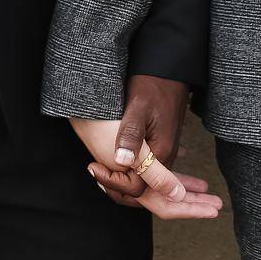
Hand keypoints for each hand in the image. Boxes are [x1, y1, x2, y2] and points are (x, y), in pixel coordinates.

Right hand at [69, 115, 221, 219]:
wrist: (88, 94)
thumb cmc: (112, 118)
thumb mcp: (138, 144)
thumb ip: (155, 172)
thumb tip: (176, 196)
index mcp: (132, 179)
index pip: (165, 205)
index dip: (191, 209)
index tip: (215, 210)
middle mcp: (128, 177)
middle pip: (164, 198)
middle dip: (191, 203)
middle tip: (217, 206)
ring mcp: (127, 165)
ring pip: (160, 182)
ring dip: (182, 185)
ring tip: (204, 188)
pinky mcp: (127, 151)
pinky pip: (152, 165)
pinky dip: (170, 166)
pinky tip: (182, 155)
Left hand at [88, 73, 189, 206]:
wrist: (168, 69)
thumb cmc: (151, 85)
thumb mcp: (138, 107)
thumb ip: (131, 135)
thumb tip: (121, 161)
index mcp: (162, 151)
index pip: (137, 187)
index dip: (112, 182)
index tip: (92, 166)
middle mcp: (167, 157)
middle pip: (142, 190)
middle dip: (117, 188)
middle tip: (94, 172)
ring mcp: (166, 151)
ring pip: (145, 181)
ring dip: (122, 181)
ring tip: (100, 169)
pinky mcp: (162, 144)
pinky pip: (147, 169)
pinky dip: (130, 171)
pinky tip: (114, 161)